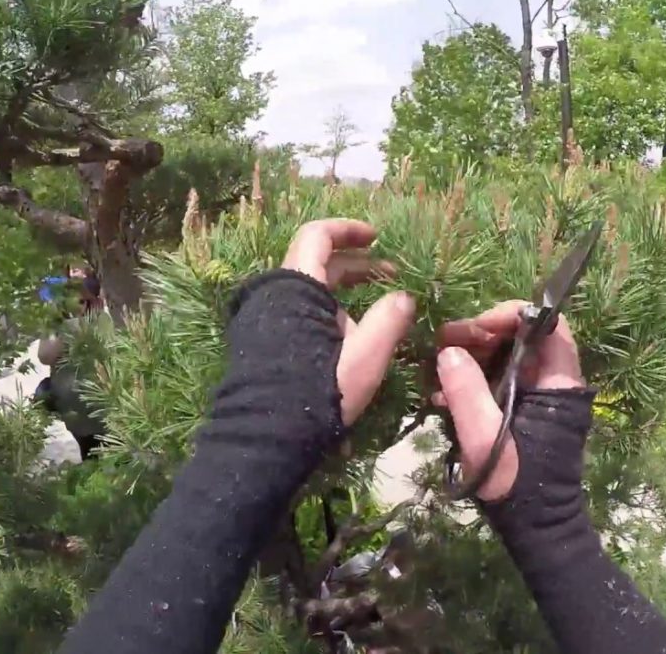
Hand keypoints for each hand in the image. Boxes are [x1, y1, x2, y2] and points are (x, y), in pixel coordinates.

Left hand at [282, 219, 415, 424]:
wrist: (267, 435)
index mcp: (297, 286)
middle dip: (357, 266)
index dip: (348, 230)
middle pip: (317, 263)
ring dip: (344, 294)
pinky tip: (350, 338)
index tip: (376, 238)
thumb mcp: (366, 356)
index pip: (319, 235)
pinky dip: (326, 313)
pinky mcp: (261, 342)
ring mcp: (264, 318)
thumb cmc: (320, 389)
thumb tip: (403, 297)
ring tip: (377, 315)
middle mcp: (275, 295)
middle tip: (391, 277)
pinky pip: (298, 313)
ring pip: (309, 292)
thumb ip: (389, 320)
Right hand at [436, 301, 584, 500]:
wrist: (535, 527)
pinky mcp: (524, 412)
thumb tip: (449, 352)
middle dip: (480, 335)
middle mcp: (554, 382)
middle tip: (443, 343)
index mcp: (558, 383)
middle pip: (522, 337)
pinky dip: (473, 380)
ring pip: (506, 357)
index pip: (547, 325)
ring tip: (436, 367)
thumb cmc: (516, 482)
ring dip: (471, 357)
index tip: (473, 329)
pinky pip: (499, 382)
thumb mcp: (484, 437)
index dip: (510, 316)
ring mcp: (539, 397)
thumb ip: (466, 391)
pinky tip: (443, 394)